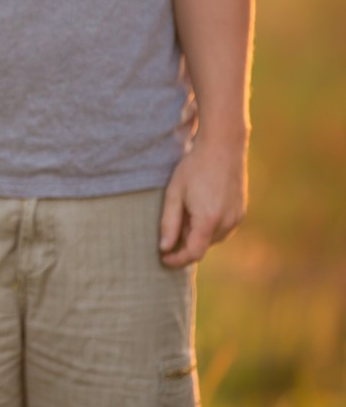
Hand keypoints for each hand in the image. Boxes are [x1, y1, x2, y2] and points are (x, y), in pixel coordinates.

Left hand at [158, 135, 247, 266]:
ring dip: (198, 232)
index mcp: (209, 220)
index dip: (177, 260)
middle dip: (185, 240)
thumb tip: (164, 248)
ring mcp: (237, 217)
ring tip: (188, 206)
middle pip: (202, 245)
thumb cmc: (194, 167)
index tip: (163, 259)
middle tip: (175, 217)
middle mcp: (227, 222)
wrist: (223, 146)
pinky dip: (209, 225)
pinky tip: (201, 204)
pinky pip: (223, 228)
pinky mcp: (241, 211)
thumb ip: (168, 223)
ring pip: (213, 238)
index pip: (193, 253)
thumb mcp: (174, 194)